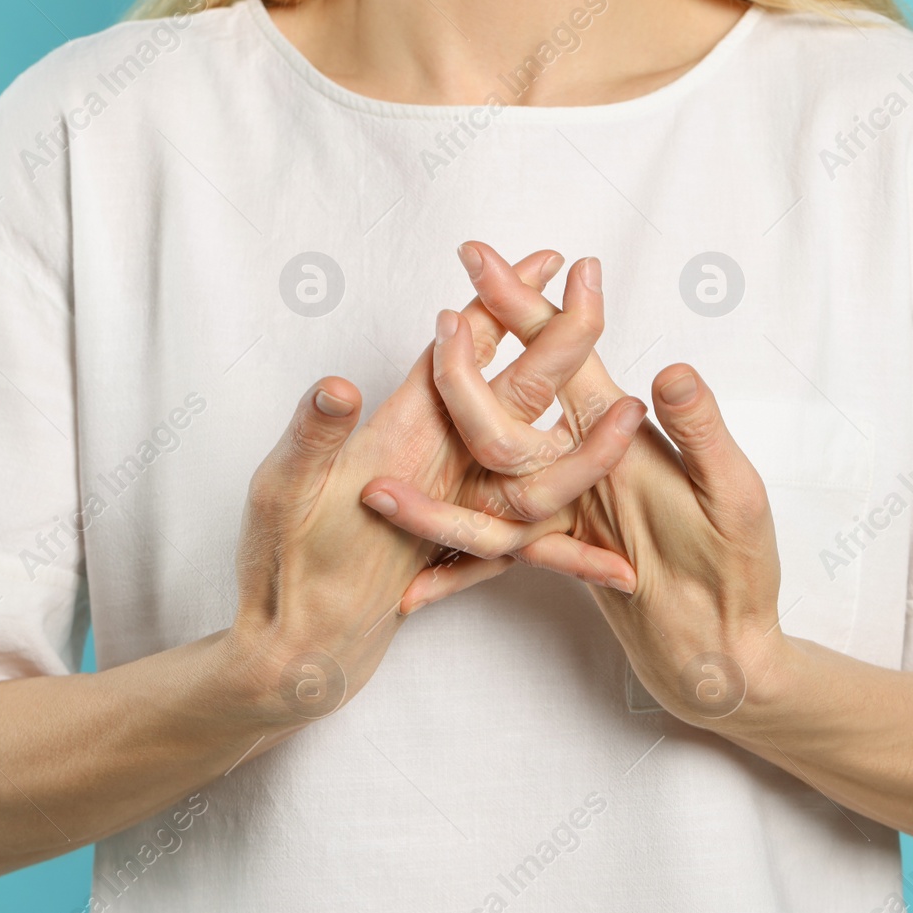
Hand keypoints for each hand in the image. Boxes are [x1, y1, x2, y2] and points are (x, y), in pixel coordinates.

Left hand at [229, 251, 646, 725]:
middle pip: (511, 391)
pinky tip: (614, 573)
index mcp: (397, 430)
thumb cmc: (277, 568)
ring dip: (581, 448)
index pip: (460, 349)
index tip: (549, 259)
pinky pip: (527, 545)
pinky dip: (569, 553)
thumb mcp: (286, 491)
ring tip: (635, 420)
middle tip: (598, 297)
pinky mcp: (457, 549)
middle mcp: (431, 458)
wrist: (287, 653)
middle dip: (555, 343)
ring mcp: (450, 501)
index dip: (502, 301)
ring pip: (533, 466)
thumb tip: (338, 386)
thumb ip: (315, 436)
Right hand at [362, 243, 783, 727]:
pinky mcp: (560, 546)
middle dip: (466, 358)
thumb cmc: (743, 570)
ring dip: (430, 480)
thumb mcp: (730, 494)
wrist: (729, 652)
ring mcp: (567, 502)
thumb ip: (697, 433)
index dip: (518, 303)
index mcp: (621, 432)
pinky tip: (411, 588)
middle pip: (507, 400)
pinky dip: (452, 566)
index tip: (477, 257)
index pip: (558, 353)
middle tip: (430, 319)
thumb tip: (672, 371)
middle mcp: (584, 458)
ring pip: (481, 478)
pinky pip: (491, 547)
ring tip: (374, 487)